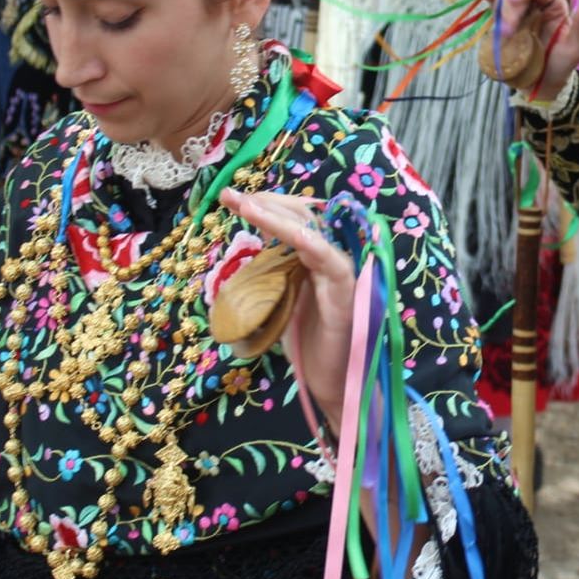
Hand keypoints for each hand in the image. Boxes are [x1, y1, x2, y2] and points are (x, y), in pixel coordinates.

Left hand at [219, 189, 356, 418]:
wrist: (332, 382)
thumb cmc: (309, 341)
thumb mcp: (283, 293)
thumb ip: (276, 265)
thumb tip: (257, 237)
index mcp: (320, 256)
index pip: (298, 218)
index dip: (269, 204)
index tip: (234, 198)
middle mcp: (335, 257)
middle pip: (306, 217)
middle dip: (268, 203)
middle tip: (232, 196)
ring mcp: (343, 274)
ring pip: (314, 233)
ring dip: (279, 218)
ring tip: (246, 206)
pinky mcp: (346, 294)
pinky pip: (330, 262)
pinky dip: (309, 243)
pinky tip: (290, 233)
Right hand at [478, 0, 578, 97]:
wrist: (541, 86)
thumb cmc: (561, 66)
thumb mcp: (575, 50)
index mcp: (555, 6)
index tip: (514, 0)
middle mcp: (536, 5)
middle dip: (510, 6)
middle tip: (508, 30)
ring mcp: (519, 13)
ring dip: (499, 7)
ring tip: (500, 29)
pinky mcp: (505, 22)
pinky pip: (496, 6)